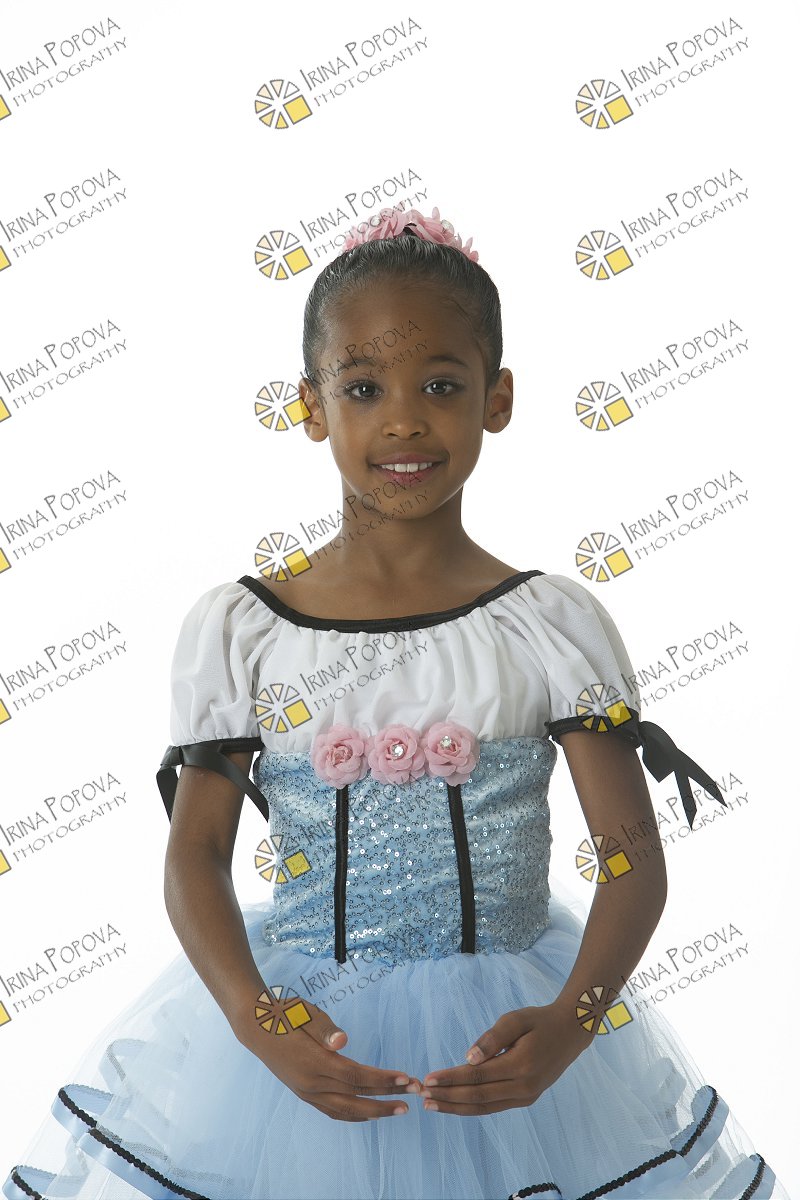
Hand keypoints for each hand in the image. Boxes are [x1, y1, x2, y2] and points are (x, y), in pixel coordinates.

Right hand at [236, 991, 421, 1122]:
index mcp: (314, 1063)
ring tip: (397, 1110)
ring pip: (345, 1110)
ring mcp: (306, 1092)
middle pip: (355, 1098)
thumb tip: (343, 1041)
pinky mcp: (304, 1093)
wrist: (256, 1027)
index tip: (407, 1078)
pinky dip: (353, 1114)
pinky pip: (333, 1111)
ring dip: (373, 1112)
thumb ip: (325, 1028)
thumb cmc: (285, 1014)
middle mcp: (311, 1084)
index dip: (383, 1080)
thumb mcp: (305, 1013)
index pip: (356, 1076)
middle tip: (413, 1099)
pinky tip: (367, 1112)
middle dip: (386, 1100)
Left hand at [410, 1003, 591, 1115]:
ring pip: (485, 1108)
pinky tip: (455, 1104)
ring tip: (433, 1105)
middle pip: (478, 1098)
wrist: (570, 1032)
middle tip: (422, 1096)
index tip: (428, 1078)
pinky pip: (494, 1107)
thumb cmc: (539, 1021)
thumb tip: (468, 1059)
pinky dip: (472, 1107)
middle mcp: (524, 1087)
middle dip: (448, 1097)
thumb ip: (492, 1038)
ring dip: (456, 1107)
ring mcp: (526, 1097)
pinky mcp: (526, 1099)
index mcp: (521, 1065)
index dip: (451, 1079)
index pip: (477, 1077)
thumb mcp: (516, 1019)